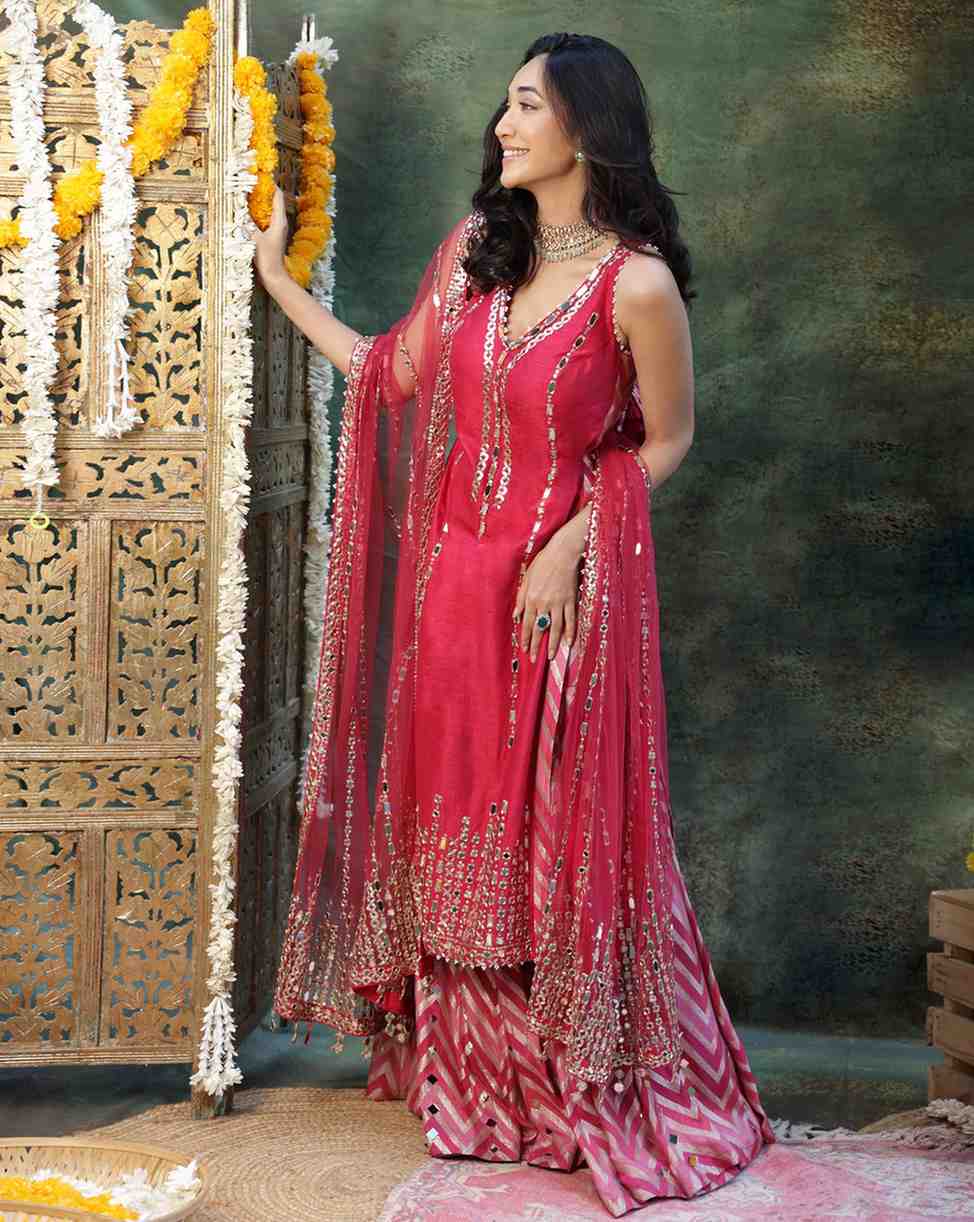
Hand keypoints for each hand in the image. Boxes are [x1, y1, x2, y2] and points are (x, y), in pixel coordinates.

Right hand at [253, 185, 288, 287]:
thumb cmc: (267, 258)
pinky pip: (266, 220)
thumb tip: (239, 209)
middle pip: (274, 202)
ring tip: (248, 195)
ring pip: (269, 211)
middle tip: (251, 183)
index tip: (261, 176)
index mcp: (279, 220)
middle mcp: (280, 223)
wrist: (273, 277)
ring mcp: (277, 231)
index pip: (277, 196)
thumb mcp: (254, 238)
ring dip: (260, 203)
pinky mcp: (272, 238)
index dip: (270, 185)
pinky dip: (258, 214)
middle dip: (263, 192)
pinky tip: (248, 214)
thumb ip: (247, 223)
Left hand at [514, 525, 584, 662]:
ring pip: (555, 628)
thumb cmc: (543, 563)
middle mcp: (544, 604)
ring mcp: (558, 603)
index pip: (527, 623)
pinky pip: (571, 620)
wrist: (562, 554)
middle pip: (539, 629)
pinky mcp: (571, 601)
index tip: (525, 649)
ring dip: (552, 643)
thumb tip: (516, 616)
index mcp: (531, 598)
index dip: (526, 637)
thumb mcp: (526, 579)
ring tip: (550, 657)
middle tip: (534, 659)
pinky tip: (569, 643)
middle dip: (536, 645)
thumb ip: (521, 598)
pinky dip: (570, 632)